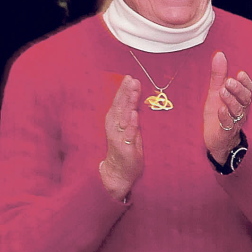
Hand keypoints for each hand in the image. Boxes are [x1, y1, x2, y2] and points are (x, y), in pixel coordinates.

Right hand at [100, 75, 142, 200]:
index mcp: (115, 121)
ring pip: (123, 116)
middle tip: (132, 79)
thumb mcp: (130, 131)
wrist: (119, 173)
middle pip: (120, 106)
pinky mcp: (125, 147)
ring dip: (129, 103)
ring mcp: (119, 136)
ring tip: (134, 91)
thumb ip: (132, 119)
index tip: (130, 78)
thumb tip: (136, 104)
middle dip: (126, 92)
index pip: (119, 103)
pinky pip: (128, 133)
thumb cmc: (126, 151)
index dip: (124, 90)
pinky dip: (131, 123)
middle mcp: (114, 127)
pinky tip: (134, 113)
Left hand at [203, 51, 251, 164]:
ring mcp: (234, 121)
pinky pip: (228, 124)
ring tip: (222, 92)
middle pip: (245, 99)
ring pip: (238, 111)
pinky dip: (225, 117)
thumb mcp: (216, 91)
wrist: (215, 138)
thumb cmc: (218, 114)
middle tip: (229, 81)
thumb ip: (218, 75)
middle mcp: (240, 110)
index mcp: (240, 99)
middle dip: (238, 90)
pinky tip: (220, 109)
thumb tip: (220, 54)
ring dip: (231, 101)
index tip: (240, 74)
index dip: (246, 82)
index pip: (248, 89)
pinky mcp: (226, 131)